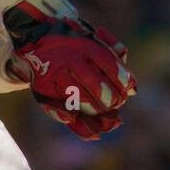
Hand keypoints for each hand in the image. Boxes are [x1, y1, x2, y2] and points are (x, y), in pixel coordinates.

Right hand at [4, 0, 135, 139]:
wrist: (36, 37)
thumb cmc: (74, 43)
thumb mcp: (94, 40)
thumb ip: (115, 58)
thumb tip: (133, 88)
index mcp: (85, 46)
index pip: (109, 64)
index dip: (121, 79)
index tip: (126, 88)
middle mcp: (70, 60)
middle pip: (96, 85)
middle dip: (111, 99)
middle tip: (117, 103)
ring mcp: (56, 75)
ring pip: (80, 99)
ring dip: (97, 111)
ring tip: (107, 115)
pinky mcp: (43, 88)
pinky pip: (62, 109)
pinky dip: (78, 124)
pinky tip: (93, 132)